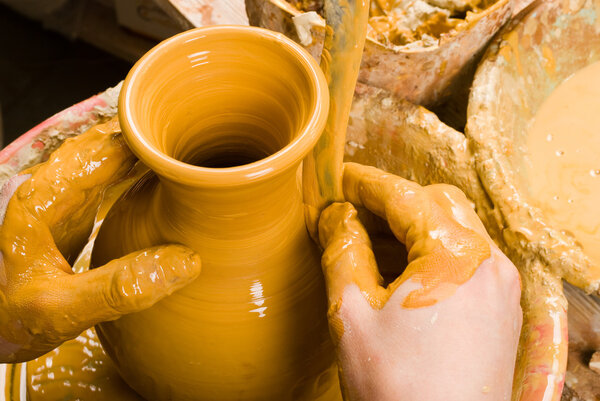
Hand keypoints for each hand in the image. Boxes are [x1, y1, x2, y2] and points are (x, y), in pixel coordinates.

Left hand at [0, 118, 200, 362]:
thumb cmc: (6, 317)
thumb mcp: (60, 310)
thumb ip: (117, 289)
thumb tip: (186, 262)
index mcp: (45, 196)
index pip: (105, 147)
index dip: (152, 141)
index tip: (193, 146)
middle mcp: (52, 187)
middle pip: (109, 143)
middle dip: (153, 141)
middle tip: (198, 151)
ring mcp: (61, 198)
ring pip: (108, 156)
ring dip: (145, 154)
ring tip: (185, 162)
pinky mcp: (70, 213)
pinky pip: (107, 178)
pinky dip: (136, 173)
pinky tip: (158, 184)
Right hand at [318, 162, 521, 400]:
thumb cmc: (398, 387)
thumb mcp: (352, 313)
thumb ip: (342, 252)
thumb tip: (335, 216)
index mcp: (455, 256)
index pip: (405, 197)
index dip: (366, 184)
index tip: (340, 179)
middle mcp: (489, 263)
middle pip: (438, 203)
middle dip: (393, 201)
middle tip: (353, 210)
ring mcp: (501, 287)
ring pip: (456, 229)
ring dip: (413, 225)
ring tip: (371, 241)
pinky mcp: (501, 310)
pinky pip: (467, 259)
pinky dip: (433, 251)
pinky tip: (402, 271)